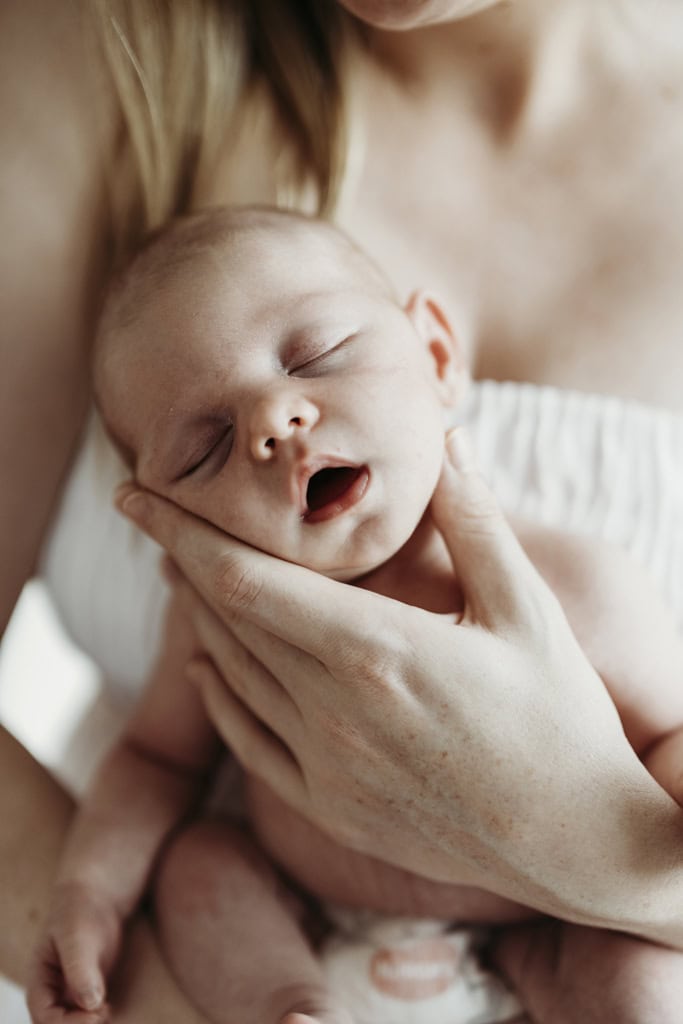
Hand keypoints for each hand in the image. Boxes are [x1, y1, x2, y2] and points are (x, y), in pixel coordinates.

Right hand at [27, 882, 121, 1023]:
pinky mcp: (89, 990)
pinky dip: (99, 1016)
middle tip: (103, 1015)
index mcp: (39, 978)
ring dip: (89, 1023)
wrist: (97, 898)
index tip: (94, 1016)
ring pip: (74, 1021)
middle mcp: (52, 991)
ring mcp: (70, 992)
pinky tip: (111, 1006)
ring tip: (108, 1010)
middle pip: (57, 1023)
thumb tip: (91, 1003)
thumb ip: (81, 969)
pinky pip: (90, 1013)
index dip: (66, 1023)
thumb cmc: (79, 911)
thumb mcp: (77, 936)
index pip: (43, 1015)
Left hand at [117, 430, 682, 936]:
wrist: (578, 842)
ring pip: (231, 672)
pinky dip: (219, 695)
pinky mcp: (330, 808)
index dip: (177, 529)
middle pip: (224, 617)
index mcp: (375, 648)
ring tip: (181, 574)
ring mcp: (325, 765)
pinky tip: (208, 668)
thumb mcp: (526, 609)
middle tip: (158, 517)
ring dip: (198, 617)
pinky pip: (249, 741)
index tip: (133, 492)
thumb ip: (476, 522)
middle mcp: (333, 707)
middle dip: (179, 559)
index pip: (242, 574)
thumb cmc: (560, 717)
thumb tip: (447, 443)